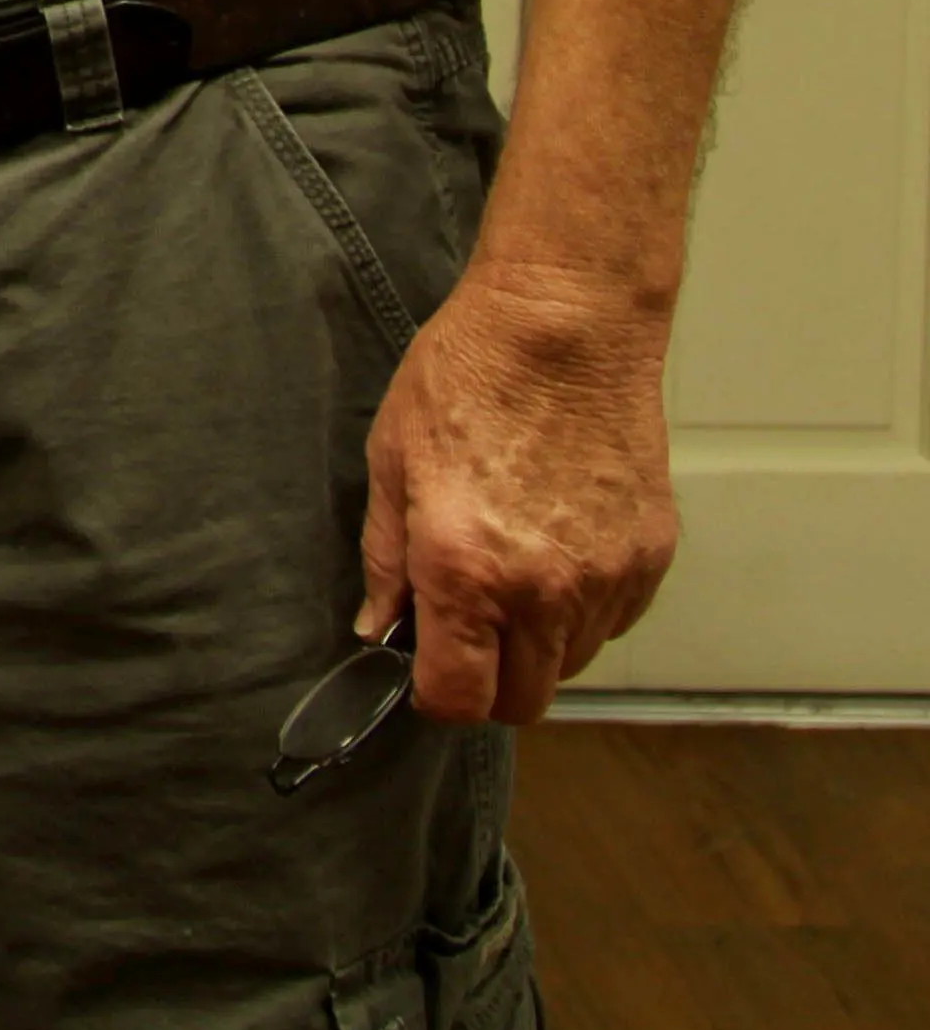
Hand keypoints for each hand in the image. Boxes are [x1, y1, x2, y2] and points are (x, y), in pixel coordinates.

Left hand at [360, 259, 680, 725]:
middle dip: (487, 681)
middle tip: (462, 630)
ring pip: (570, 665)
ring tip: (509, 576)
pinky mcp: (649, 559)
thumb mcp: (392, 462)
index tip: (422, 669)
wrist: (564, 328)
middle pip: (523, 702)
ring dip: (536, 646)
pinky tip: (555, 551)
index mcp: (466, 571)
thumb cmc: (466, 379)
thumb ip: (385, 560)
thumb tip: (380, 626)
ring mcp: (606, 579)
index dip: (434, 697)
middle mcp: (544, 591)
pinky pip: (611, 622)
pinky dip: (581, 610)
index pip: (460, 700)